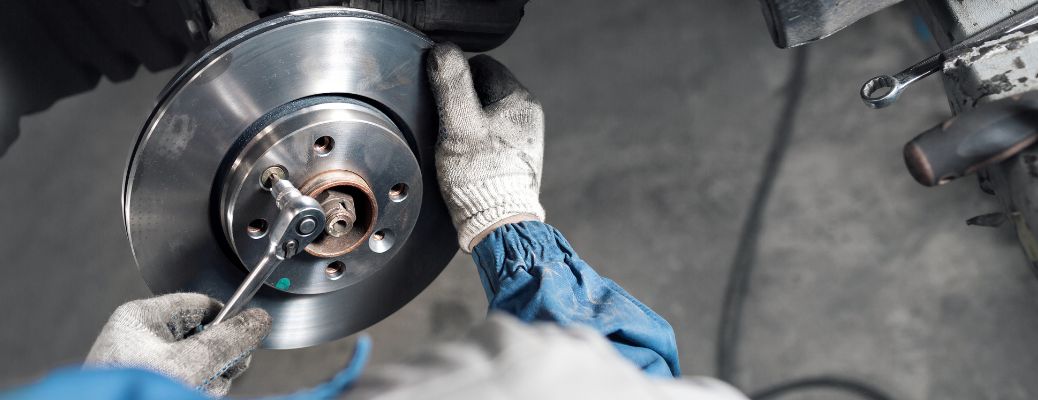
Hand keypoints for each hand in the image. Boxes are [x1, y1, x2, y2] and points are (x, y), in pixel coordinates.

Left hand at [85, 293, 271, 395]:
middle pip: (205, 336)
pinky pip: (191, 381)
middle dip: (218, 359)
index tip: (246, 336)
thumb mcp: (189, 364)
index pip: (201, 304)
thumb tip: (258, 320)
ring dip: (210, 380)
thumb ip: (227, 341)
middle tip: (216, 374)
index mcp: (141, 318)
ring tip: (196, 391)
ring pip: (201, 363)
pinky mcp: (154, 385)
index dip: (228, 321)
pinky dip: (199, 390)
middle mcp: (142, 339)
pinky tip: (192, 396)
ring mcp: (147, 366)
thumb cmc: (135, 395)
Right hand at [426, 42, 544, 251]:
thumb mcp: (458, 125)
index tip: (443, 100)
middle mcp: (528, 115)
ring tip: (458, 146)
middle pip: (485, 89)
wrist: (498, 223)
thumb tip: (444, 50)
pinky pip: (493, 136)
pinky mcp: (519, 157)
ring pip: (488, 113)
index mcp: (519, 99)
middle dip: (462, 102)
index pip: (481, 65)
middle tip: (448, 126)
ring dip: (469, 123)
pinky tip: (469, 160)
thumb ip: (451, 85)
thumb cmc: (479, 176)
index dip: (456, 78)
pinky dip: (478, 142)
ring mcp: (525, 137)